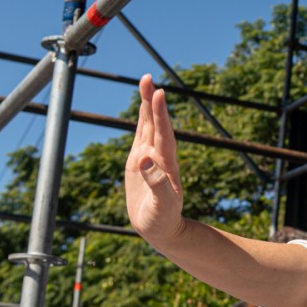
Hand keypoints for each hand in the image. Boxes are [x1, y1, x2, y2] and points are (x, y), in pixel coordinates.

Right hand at [125, 75, 186, 246]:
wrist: (161, 228)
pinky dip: (142, 120)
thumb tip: (145, 161)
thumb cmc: (163, 219)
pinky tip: (143, 107)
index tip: (159, 94)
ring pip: (149, 125)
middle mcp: (159, 156)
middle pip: (156, 123)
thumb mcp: (162, 205)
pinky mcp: (140, 162)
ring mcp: (150, 157)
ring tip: (146, 83)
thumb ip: (157, 183)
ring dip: (147, 105)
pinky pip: (141, 135)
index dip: (161, 114)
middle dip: (152, 101)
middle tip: (148, 78)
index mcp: (166, 164)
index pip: (164, 134)